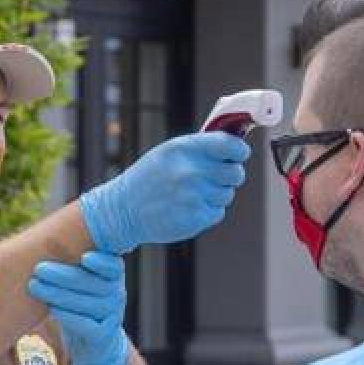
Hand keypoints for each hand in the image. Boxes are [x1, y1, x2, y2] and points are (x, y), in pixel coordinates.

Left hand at [27, 251, 129, 364]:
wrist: (94, 343)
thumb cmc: (82, 304)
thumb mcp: (82, 283)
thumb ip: (73, 265)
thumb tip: (45, 242)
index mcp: (114, 277)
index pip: (113, 267)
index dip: (101, 263)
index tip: (84, 258)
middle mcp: (117, 295)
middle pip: (92, 284)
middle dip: (62, 275)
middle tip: (38, 269)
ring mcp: (112, 316)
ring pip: (86, 303)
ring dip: (58, 294)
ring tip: (35, 286)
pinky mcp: (102, 336)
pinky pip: (85, 324)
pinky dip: (67, 315)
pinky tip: (51, 308)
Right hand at [78, 131, 249, 252]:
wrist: (123, 210)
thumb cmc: (148, 178)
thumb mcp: (169, 152)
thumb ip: (200, 148)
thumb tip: (235, 146)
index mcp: (185, 149)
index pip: (231, 146)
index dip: (240, 151)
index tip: (239, 155)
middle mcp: (191, 171)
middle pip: (236, 173)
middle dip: (229, 176)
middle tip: (214, 178)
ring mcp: (195, 196)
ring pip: (227, 194)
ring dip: (216, 194)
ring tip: (193, 194)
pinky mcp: (196, 218)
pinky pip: (218, 212)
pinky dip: (208, 211)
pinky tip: (189, 207)